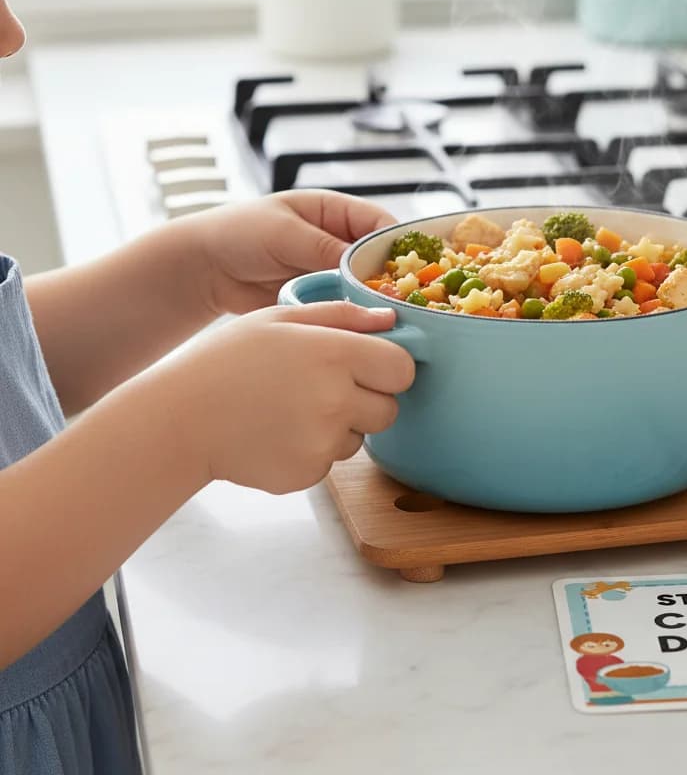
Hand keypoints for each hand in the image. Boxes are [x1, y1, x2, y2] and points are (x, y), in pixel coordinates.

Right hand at [153, 300, 414, 493]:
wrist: (180, 419)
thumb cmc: (228, 361)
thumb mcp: (281, 320)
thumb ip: (342, 316)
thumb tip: (391, 319)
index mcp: (334, 354)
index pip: (402, 368)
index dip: (389, 368)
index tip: (369, 366)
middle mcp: (336, 400)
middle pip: (389, 409)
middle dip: (368, 400)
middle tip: (325, 389)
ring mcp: (323, 442)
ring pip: (360, 437)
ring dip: (340, 427)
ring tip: (291, 410)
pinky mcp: (308, 474)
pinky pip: (331, 462)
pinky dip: (313, 451)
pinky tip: (278, 433)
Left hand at [190, 191, 396, 315]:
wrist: (203, 269)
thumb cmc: (238, 233)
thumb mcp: (284, 233)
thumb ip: (324, 248)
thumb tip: (363, 269)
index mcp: (335, 212)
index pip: (380, 226)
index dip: (397, 246)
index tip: (407, 270)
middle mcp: (338, 241)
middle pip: (379, 260)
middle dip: (389, 280)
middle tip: (398, 302)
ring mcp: (330, 271)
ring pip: (366, 287)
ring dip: (371, 302)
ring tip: (381, 319)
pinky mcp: (320, 298)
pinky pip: (345, 308)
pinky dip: (352, 318)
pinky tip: (358, 329)